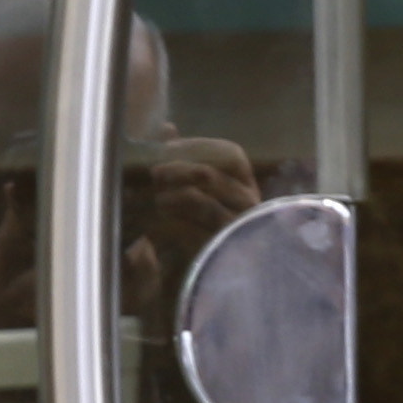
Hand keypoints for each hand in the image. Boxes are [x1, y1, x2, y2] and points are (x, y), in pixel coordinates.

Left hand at [124, 134, 260, 310]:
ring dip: (170, 197)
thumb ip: (183, 156)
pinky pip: (193, 232)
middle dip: (177, 170)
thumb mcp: (197, 185)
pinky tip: (154, 225)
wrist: (217, 275)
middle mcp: (249, 203)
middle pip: (210, 175)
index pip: (229, 153)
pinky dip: (170, 225)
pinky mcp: (220, 252)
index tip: (167, 147)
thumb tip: (166, 127)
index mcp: (247, 182)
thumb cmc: (206, 220)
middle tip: (153, 172)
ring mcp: (236, 228)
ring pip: (201, 202)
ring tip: (153, 198)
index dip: (197, 146)